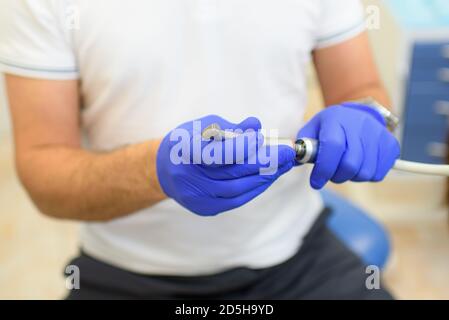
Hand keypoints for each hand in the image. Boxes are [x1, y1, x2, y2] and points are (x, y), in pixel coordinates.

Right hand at [157, 115, 296, 215]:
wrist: (165, 170)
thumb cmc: (188, 141)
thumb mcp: (204, 126)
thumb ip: (231, 127)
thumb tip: (256, 126)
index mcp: (186, 153)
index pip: (220, 154)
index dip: (244, 147)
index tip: (262, 137)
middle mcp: (190, 179)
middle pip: (234, 174)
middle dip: (265, 163)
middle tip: (288, 153)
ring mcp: (198, 198)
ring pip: (239, 190)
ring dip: (265, 177)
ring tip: (283, 165)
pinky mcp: (206, 208)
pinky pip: (237, 200)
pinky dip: (255, 188)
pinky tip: (268, 177)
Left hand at [297, 103, 399, 189]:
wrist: (360, 114)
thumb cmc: (331, 126)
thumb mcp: (313, 129)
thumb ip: (303, 145)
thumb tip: (291, 159)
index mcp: (336, 119)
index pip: (332, 147)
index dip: (323, 169)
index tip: (316, 182)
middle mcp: (360, 125)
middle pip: (350, 164)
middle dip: (336, 176)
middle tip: (330, 175)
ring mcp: (378, 134)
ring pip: (365, 172)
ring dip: (351, 177)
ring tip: (345, 168)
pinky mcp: (390, 145)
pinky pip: (379, 173)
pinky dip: (367, 176)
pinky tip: (359, 166)